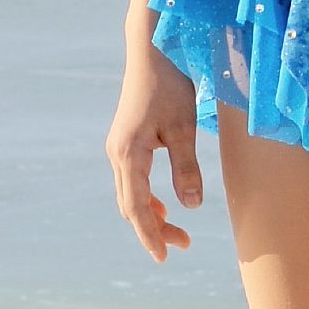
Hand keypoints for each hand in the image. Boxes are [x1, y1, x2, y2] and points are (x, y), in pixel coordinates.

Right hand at [107, 42, 204, 261]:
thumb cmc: (170, 86)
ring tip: (178, 231)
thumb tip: (191, 206)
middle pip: (131, 206)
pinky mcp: (126, 142)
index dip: (151, 234)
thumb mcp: (184, 128)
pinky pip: (132, 181)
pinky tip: (165, 204)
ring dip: (151, 214)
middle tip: (184, 244)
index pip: (136, 207)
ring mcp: (119, 148)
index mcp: (128, 153)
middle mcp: (117, 154)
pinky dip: (146, 198)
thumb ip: (186, 168)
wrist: (151, 51)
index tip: (165, 256)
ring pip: (130, 195)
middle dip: (154, 228)